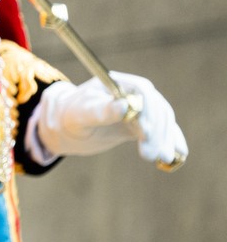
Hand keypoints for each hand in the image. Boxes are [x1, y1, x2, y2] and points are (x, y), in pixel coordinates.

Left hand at [33, 72, 187, 165]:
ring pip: (163, 121)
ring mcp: (140, 109)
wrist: (67, 127)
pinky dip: (170, 142)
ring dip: (165, 139)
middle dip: (158, 130)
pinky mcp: (142, 125)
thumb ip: (100, 110)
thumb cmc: (69, 116)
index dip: (148, 110)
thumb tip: (125, 106)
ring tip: (161, 158)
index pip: (143, 91)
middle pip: (156, 107)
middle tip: (152, 153)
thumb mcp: (80, 114)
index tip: (146, 132)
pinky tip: (175, 156)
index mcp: (117, 83)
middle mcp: (132, 93)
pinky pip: (162, 131)